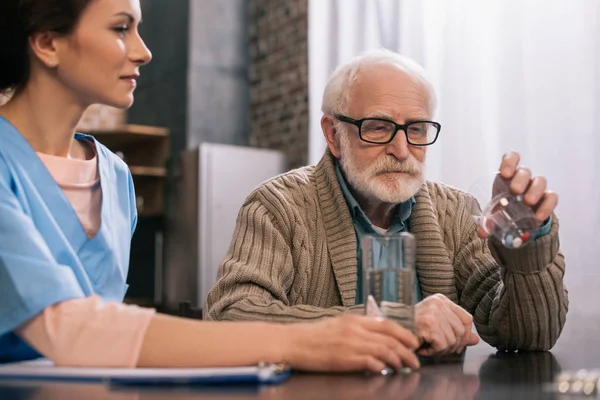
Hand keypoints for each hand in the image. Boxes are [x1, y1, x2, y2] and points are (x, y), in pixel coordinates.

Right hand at [285, 314, 419, 372]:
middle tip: (415, 362)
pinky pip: (371, 362)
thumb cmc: (311, 336)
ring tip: (404, 369)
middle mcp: (355, 329)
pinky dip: (381, 367)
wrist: (291, 342)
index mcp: (354, 319)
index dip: (404, 334)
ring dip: (398, 361)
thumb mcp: (336, 325)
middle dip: (407, 352)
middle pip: (390, 339)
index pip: (387, 324)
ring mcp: (351, 343)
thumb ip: (355, 329)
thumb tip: (373, 338)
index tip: (413, 343)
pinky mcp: (344, 358)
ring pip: (385, 351)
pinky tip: (384, 371)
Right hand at [415, 294, 479, 356]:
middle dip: (452, 346)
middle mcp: (438, 302)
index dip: (464, 335)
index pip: (467, 318)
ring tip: (428, 347)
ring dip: (442, 350)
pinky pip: (443, 345)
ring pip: (453, 340)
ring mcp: (433, 312)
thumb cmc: (411, 329)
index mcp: (441, 299)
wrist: (390, 332)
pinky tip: (423, 348)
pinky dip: (434, 351)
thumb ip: (457, 331)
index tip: (456, 345)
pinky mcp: (429, 323)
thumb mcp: (437, 327)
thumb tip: (476, 340)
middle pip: (461, 331)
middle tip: (437, 348)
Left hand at [477, 150, 557, 238]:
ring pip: (540, 181)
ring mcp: (537, 187)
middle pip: (525, 171)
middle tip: (515, 190)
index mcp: (508, 175)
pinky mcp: (547, 198)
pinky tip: (538, 216)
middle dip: (520, 179)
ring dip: (534, 190)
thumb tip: (482, 232)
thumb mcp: (494, 213)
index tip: (504, 173)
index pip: (512, 158)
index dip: (510, 161)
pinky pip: (551, 197)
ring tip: (527, 202)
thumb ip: (487, 222)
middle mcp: (523, 178)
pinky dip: (547, 206)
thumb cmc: (504, 207)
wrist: (520, 219)